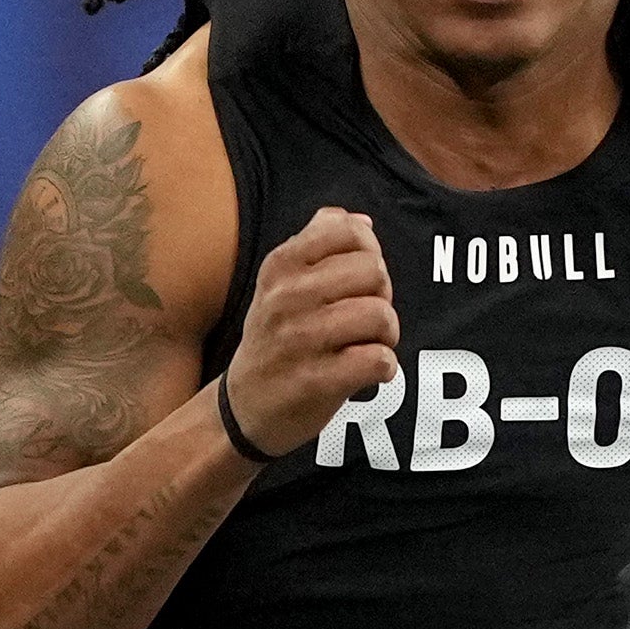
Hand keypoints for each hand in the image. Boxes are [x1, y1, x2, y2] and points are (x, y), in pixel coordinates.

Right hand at [220, 206, 401, 455]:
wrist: (244, 407)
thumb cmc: (274, 339)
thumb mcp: (280, 284)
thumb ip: (318, 243)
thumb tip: (361, 221)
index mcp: (281, 265)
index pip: (351, 232)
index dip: (369, 255)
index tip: (358, 282)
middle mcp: (287, 296)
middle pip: (374, 272)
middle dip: (382, 296)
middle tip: (364, 319)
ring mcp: (300, 339)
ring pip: (380, 315)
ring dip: (386, 335)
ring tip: (367, 345)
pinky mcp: (315, 380)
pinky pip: (378, 360)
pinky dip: (383, 368)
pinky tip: (366, 372)